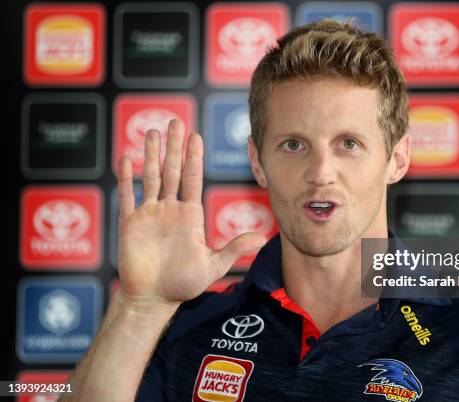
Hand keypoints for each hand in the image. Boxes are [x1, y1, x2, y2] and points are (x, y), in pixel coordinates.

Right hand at [116, 119, 265, 310]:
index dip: (193, 157)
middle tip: (175, 122)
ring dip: (151, 155)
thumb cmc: (183, 284)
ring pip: (150, 177)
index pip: (192, 179)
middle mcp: (170, 210)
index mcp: (190, 215)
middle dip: (173, 147)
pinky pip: (128, 196)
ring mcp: (149, 214)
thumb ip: (234, 248)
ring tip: (153, 132)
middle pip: (171, 171)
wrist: (154, 300)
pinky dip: (127, 178)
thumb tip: (262, 237)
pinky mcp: (130, 224)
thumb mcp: (213, 265)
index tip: (195, 136)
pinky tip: (127, 158)